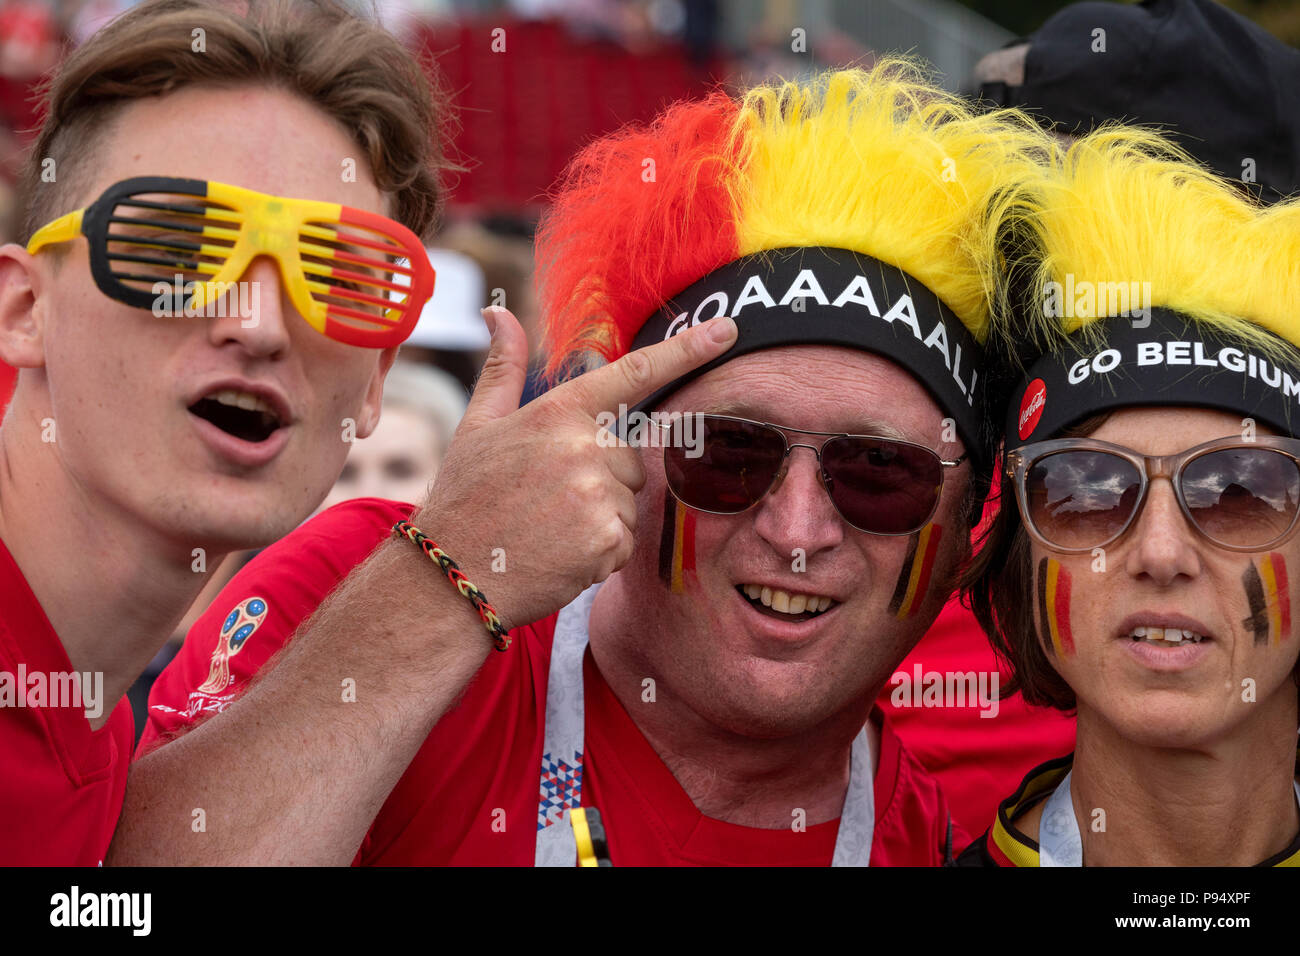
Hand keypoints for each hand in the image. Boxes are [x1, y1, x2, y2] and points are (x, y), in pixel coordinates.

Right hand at [413, 306, 736, 629]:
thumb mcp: (477, 426)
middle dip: (602, 479)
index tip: (727, 331)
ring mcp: (597, 494)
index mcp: (558, 412)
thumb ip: (504, 369)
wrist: (449, 576)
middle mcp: (584, 446)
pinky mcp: (607, 539)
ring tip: (549, 529)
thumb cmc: (464, 499)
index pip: (636, 373)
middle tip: (547, 501)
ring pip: (630, 502)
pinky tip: (560, 556)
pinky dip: (600, 553)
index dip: (687, 349)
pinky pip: (626, 541)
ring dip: (602, 519)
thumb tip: (500, 315)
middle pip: (631, 458)